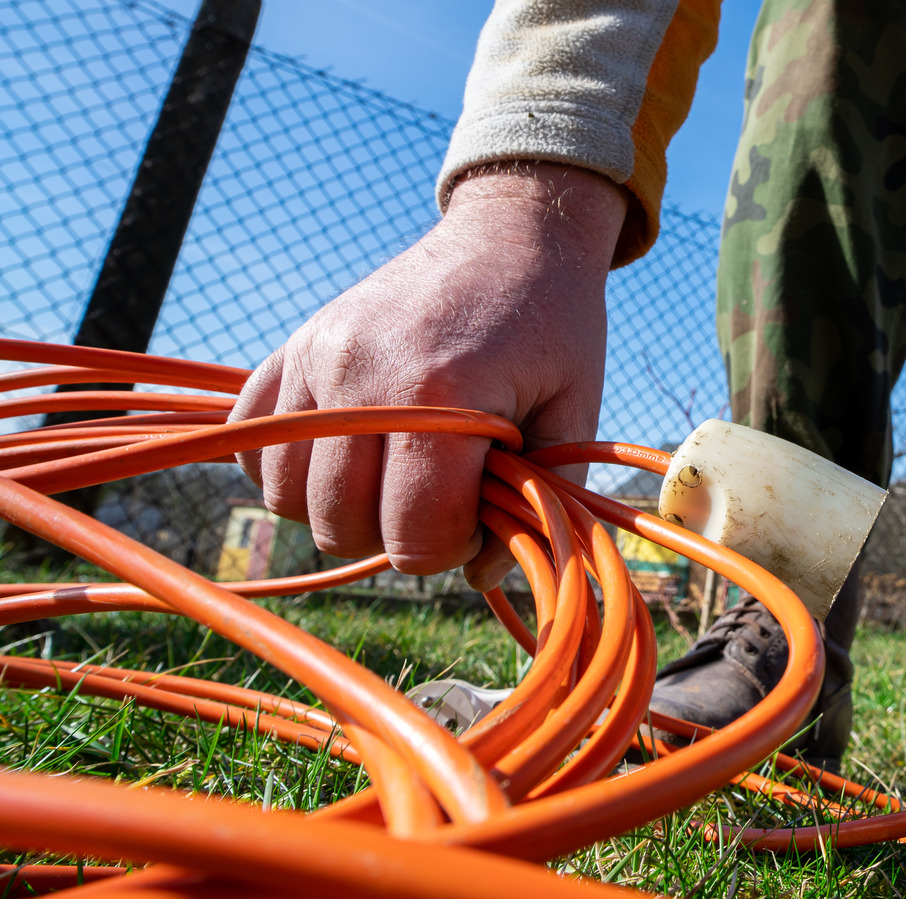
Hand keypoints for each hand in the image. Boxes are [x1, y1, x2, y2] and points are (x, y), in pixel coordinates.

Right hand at [232, 163, 624, 586]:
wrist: (512, 235)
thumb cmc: (555, 329)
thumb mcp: (573, 414)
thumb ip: (537, 504)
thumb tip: (479, 575)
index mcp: (443, 393)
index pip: (413, 534)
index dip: (452, 547)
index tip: (483, 512)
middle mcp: (364, 373)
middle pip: (340, 524)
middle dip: (396, 534)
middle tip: (445, 495)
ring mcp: (318, 354)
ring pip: (284, 495)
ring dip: (339, 508)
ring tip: (396, 475)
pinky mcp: (294, 344)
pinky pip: (250, 440)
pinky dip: (287, 466)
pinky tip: (345, 454)